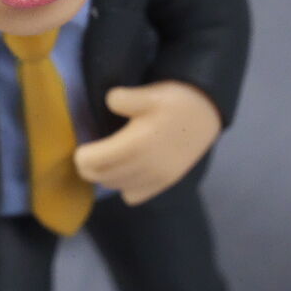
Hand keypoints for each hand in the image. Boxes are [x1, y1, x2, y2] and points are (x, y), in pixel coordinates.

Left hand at [74, 80, 221, 205]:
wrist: (208, 114)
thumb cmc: (177, 101)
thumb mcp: (150, 93)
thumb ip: (124, 99)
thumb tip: (108, 101)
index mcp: (135, 145)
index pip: (93, 163)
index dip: (82, 157)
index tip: (82, 147)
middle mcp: (144, 167)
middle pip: (102, 177)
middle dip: (90, 167)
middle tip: (90, 153)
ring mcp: (156, 179)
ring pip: (116, 187)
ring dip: (106, 176)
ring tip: (106, 160)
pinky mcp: (165, 183)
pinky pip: (133, 196)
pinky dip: (124, 187)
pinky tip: (126, 171)